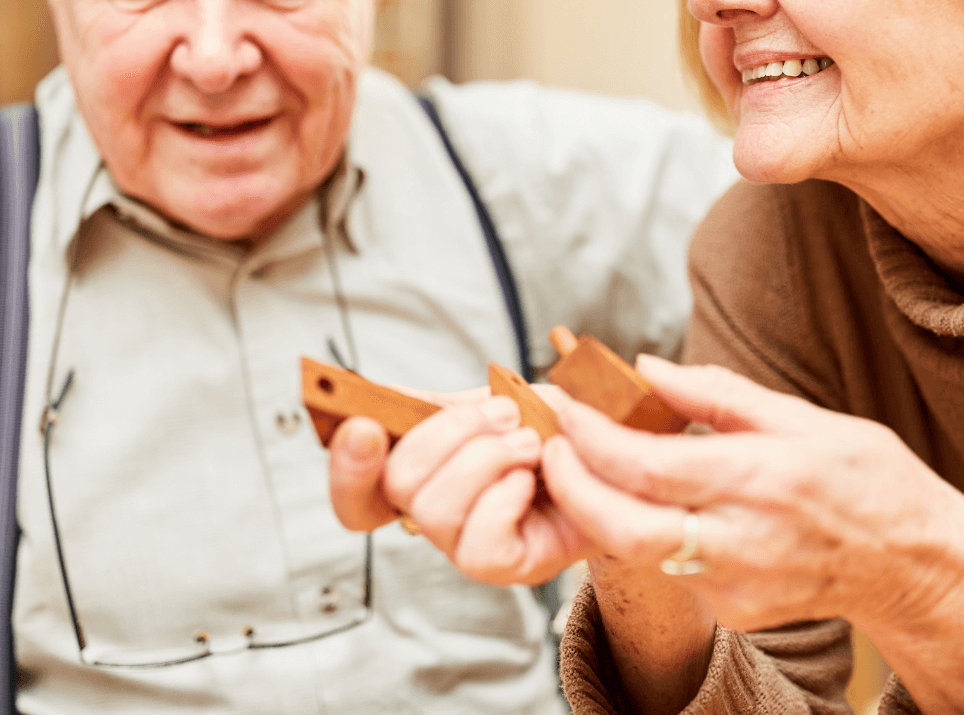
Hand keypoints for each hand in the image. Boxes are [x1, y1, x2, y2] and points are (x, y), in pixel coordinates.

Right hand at [330, 387, 594, 584]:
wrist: (617, 454)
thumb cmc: (554, 426)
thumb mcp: (495, 400)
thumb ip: (441, 404)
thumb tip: (380, 396)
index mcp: (424, 473)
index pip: (356, 493)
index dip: (346, 465)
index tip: (365, 425)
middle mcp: (436, 515)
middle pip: (397, 484)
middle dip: (450, 432)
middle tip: (503, 412)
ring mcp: (467, 545)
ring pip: (435, 509)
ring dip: (487, 457)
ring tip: (528, 441)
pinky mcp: (505, 567)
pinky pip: (480, 541)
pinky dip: (506, 495)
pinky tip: (533, 479)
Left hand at [541, 356, 963, 714]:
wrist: (909, 561)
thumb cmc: (859, 475)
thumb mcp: (798, 415)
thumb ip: (713, 392)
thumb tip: (645, 364)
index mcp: (756, 479)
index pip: (646, 466)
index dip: (588, 438)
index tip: (556, 406)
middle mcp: (739, 540)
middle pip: (622, 527)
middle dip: (569, 486)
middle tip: (546, 444)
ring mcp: (733, 584)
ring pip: (635, 551)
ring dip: (593, 506)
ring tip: (575, 460)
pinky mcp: (731, 609)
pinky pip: (666, 564)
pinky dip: (639, 526)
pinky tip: (635, 495)